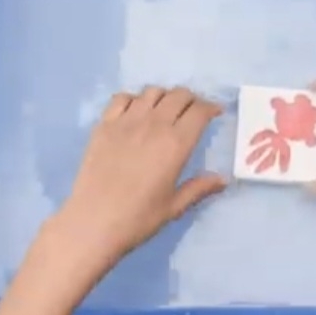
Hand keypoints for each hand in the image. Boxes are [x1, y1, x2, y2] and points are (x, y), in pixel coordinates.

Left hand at [54, 86, 225, 258]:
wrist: (92, 222)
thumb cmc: (138, 218)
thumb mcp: (174, 207)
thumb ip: (199, 188)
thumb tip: (222, 179)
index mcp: (176, 144)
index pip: (199, 112)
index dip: (211, 108)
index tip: (214, 113)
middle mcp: (153, 125)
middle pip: (178, 95)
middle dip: (191, 99)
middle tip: (192, 112)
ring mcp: (126, 122)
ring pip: (152, 92)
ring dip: (164, 97)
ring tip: (165, 110)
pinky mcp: (104, 125)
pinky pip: (122, 98)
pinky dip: (134, 99)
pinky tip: (135, 112)